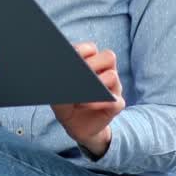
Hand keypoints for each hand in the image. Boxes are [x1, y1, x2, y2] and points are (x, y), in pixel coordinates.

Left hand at [53, 42, 125, 157]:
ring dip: (95, 83)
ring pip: (112, 76)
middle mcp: (104, 72)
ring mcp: (113, 88)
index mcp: (91, 64)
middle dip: (93, 62)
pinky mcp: (116, 105)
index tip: (70, 55)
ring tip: (79, 94)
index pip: (91, 49)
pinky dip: (98, 102)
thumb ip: (59, 84)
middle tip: (79, 72)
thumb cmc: (67, 105)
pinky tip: (85, 104)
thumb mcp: (58, 95)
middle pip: (108, 56)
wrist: (77, 127)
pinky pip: (114, 101)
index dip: (82, 49)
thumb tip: (60, 77)